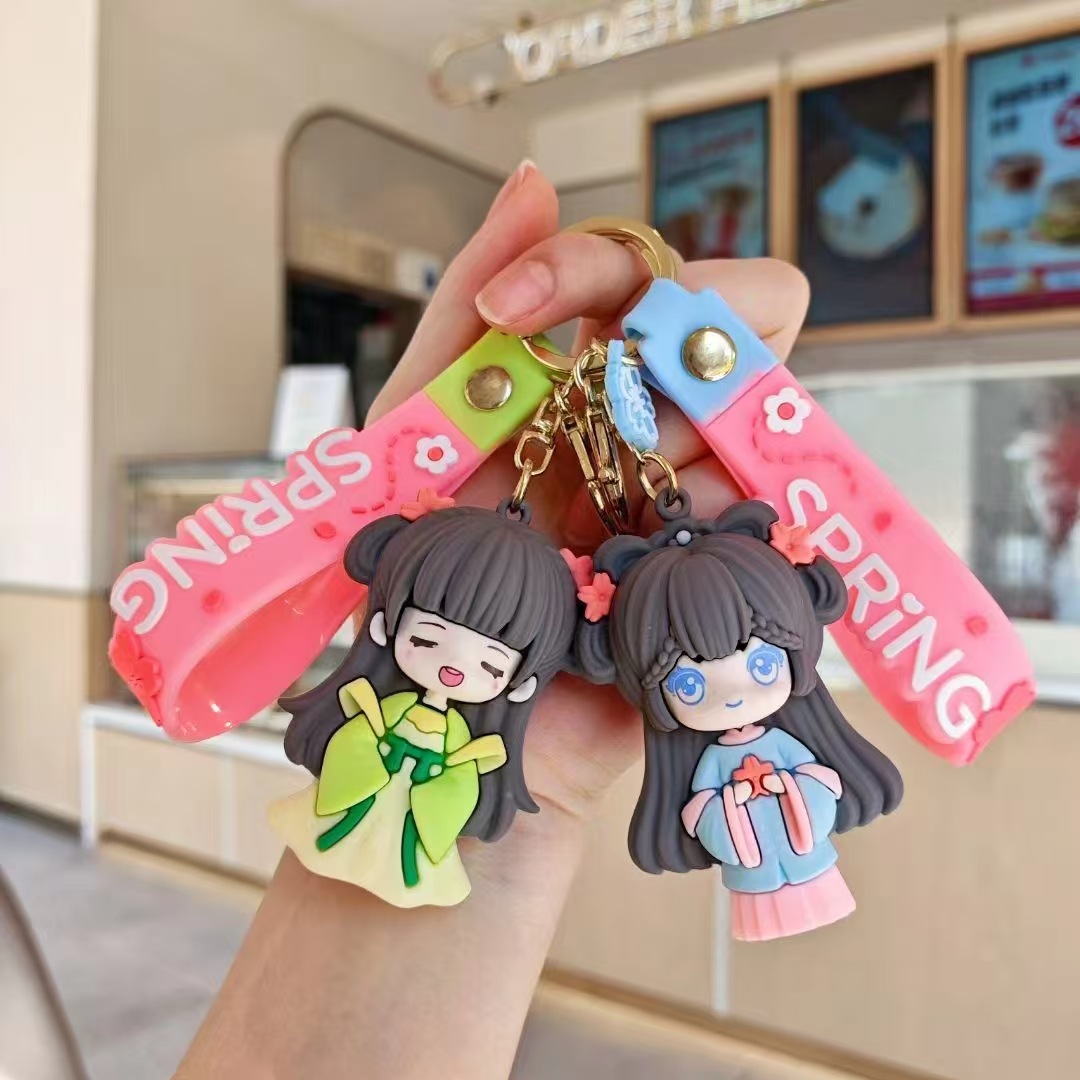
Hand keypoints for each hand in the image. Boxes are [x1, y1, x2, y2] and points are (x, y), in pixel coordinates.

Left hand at [366, 163, 810, 833]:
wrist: (448, 718)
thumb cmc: (421, 576)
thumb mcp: (416, 432)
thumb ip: (466, 313)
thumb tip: (538, 180)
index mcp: (585, 389)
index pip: (640, 279)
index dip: (589, 270)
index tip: (511, 310)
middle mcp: (657, 432)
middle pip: (739, 319)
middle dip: (671, 341)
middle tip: (593, 407)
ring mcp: (703, 501)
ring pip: (762, 416)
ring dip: (675, 447)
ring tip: (590, 522)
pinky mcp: (732, 578)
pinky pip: (771, 520)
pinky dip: (710, 528)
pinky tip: (632, 572)